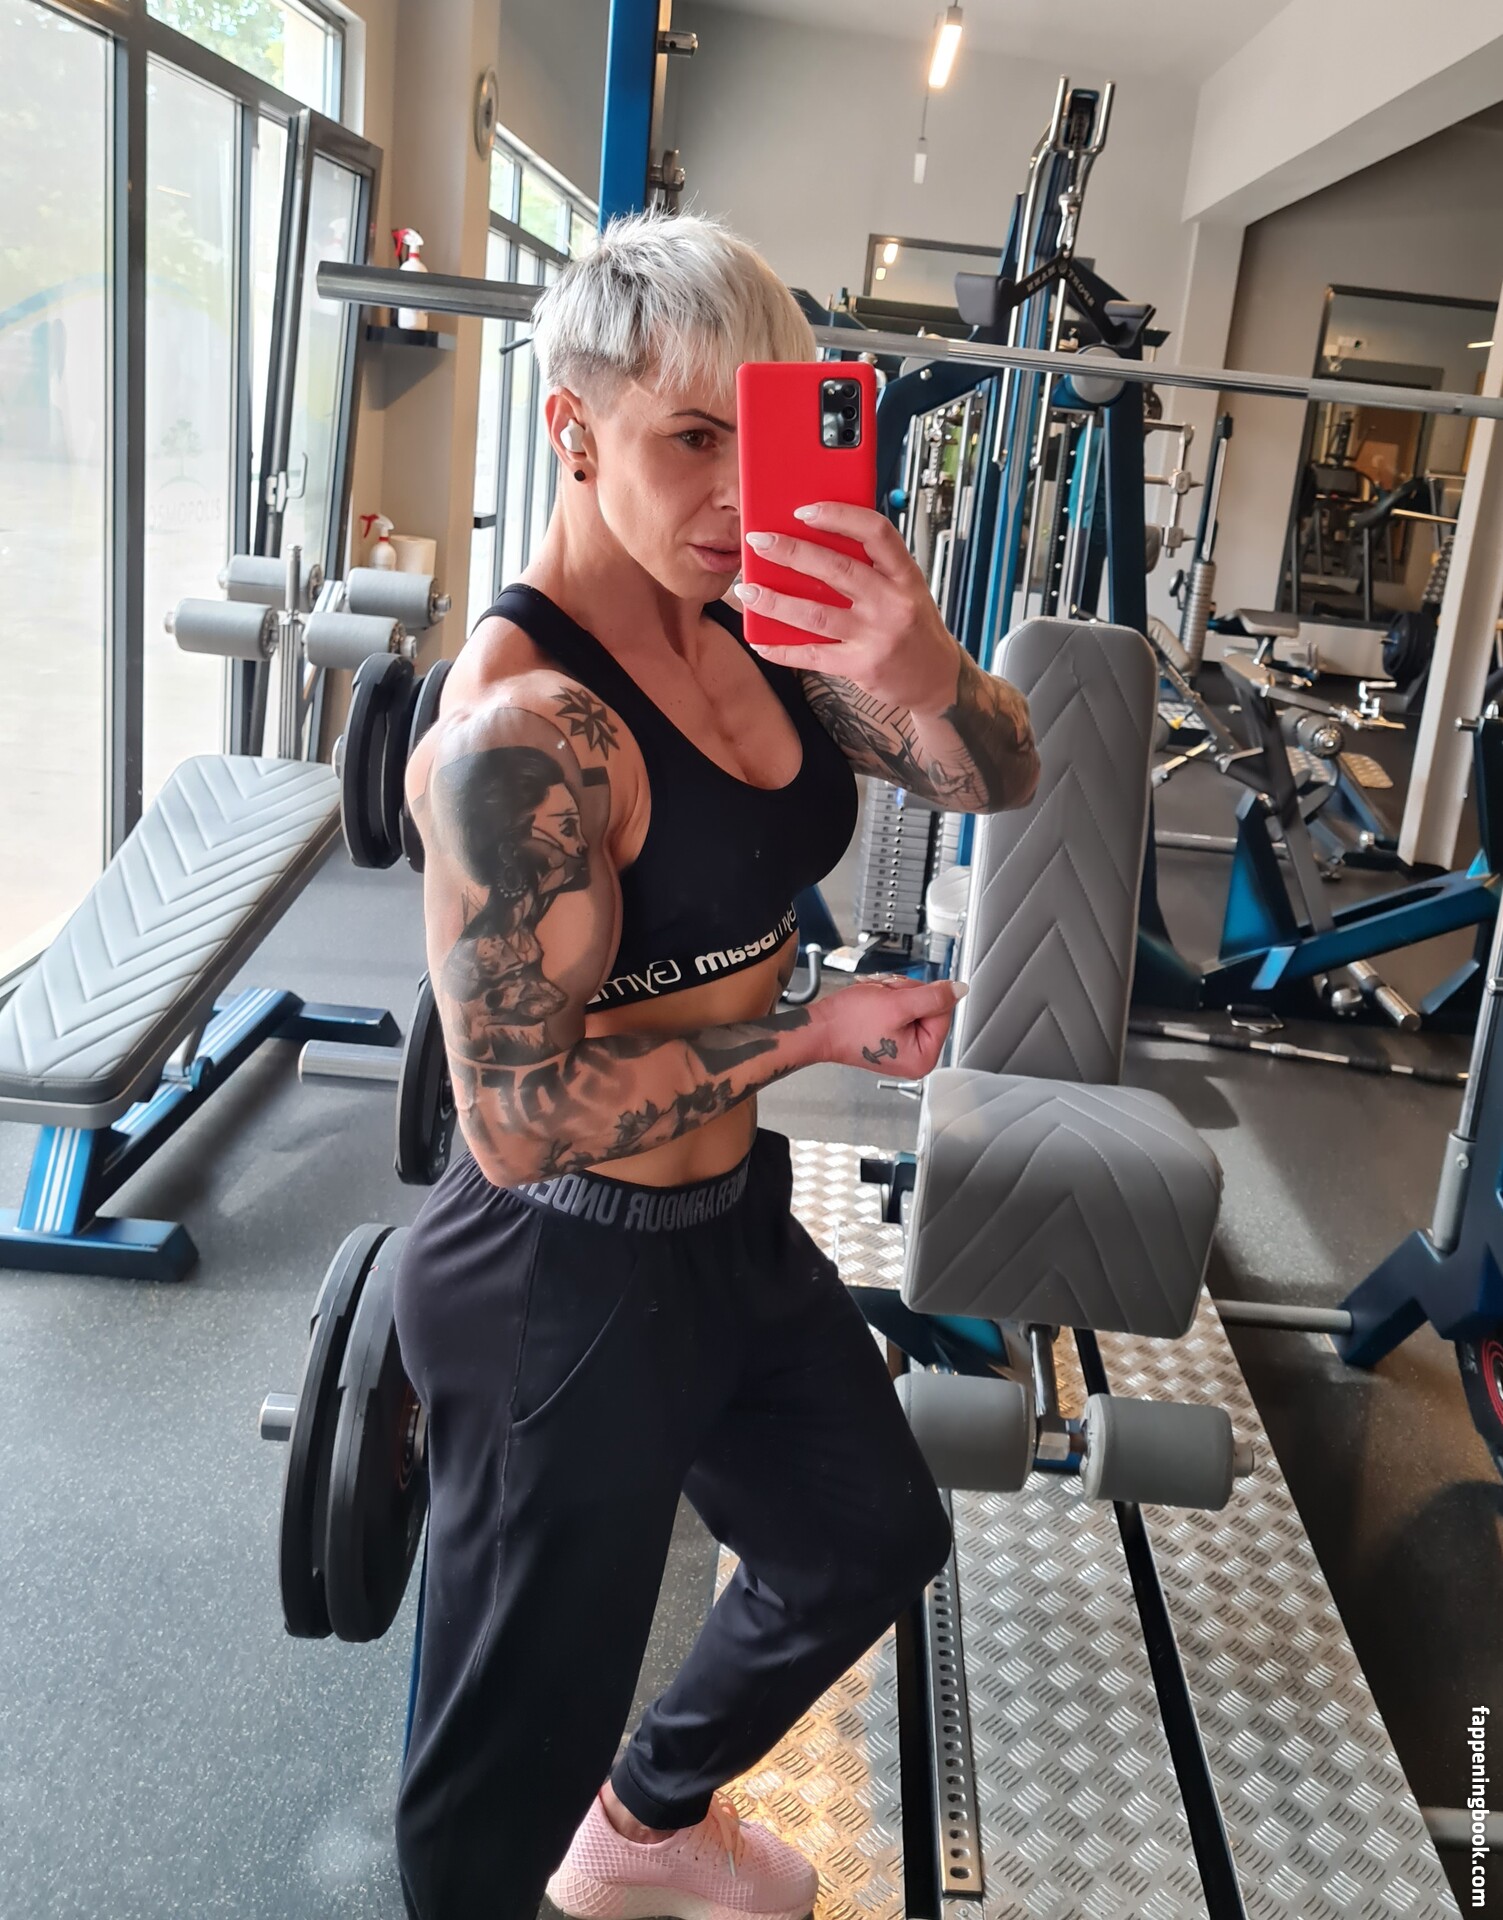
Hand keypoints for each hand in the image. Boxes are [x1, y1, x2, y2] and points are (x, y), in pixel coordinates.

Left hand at [734, 503, 958, 711]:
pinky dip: (782, 649)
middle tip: (759, 541)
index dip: (839, 516)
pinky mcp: (862, 666)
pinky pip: (813, 654)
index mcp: (905, 575)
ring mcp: (877, 636)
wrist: (937, 679)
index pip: (876, 532)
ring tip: (748, 590)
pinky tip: (760, 641)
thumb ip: (871, 568)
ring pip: (816, 613)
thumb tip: (812, 546)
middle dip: (792, 552)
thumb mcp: (906, 588)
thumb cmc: (914, 626)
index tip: (804, 510)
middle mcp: (893, 603)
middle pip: (836, 569)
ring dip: (775, 600)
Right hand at [814, 975, 965, 1078]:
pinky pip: (903, 1010)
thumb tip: (960, 990)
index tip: (900, 997)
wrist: (821, 1027)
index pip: (943, 1011)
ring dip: (896, 994)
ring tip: (877, 1001)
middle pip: (931, 1008)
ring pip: (916, 1004)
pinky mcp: (895, 1039)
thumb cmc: (850, 1022)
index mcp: (924, 1057)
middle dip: (907, 994)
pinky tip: (875, 1004)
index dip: (922, 995)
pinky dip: (890, 1001)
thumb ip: (933, 997)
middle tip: (885, 998)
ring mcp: (906, 1049)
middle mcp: (918, 1057)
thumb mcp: (898, 1004)